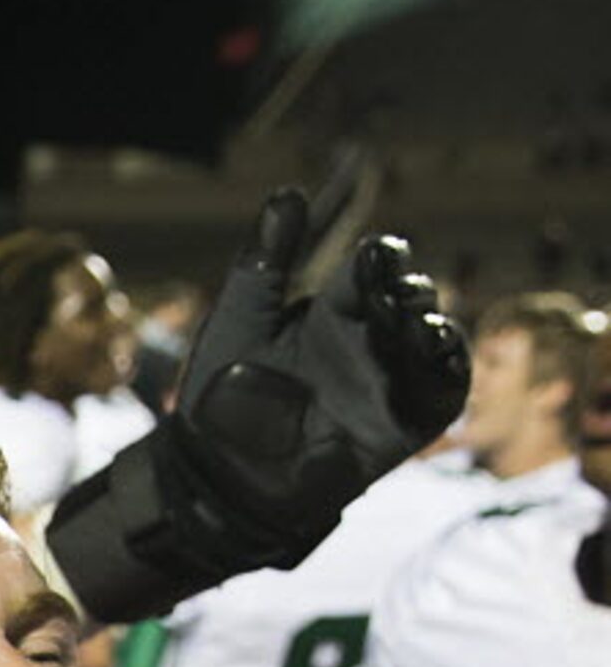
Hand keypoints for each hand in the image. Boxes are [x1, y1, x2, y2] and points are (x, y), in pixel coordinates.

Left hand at [51, 190, 469, 619]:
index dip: (380, 255)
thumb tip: (289, 191)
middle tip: (389, 288)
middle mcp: (365, 340)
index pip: (371, 267)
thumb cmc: (220, 396)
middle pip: (409, 297)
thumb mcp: (239, 319)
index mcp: (329, 311)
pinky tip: (435, 348)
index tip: (376, 251)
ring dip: (430, 321)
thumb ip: (266, 260)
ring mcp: (386, 379)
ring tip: (410, 317)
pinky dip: (449, 366)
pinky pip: (443, 388)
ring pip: (433, 336)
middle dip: (406, 288)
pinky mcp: (403, 422)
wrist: (218, 475)